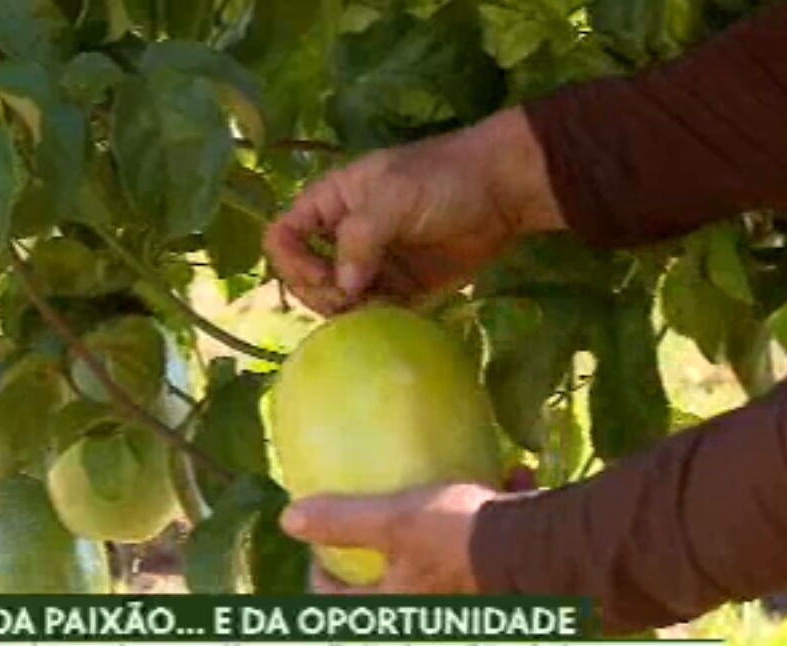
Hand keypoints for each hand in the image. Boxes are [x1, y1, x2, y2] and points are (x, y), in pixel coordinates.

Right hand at [264, 108, 564, 315]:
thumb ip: (360, 238)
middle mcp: (342, 238)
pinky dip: (373, 323)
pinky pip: (370, 315)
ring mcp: (370, 267)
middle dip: (321, 292)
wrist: (504, 193)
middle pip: (304, 277)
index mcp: (330, 205)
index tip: (321, 275)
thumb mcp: (393, 196)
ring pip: (334, 302)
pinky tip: (392, 317)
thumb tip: (342, 287)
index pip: (282, 236)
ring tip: (376, 307)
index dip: (290, 261)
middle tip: (352, 297)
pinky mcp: (399, 291)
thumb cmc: (443, 180)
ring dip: (346, 313)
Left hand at [279, 469, 537, 594]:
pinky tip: (508, 474)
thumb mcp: (392, 520)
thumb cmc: (459, 536)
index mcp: (397, 603)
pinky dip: (495, 506)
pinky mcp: (504, 567)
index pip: (341, 606)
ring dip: (442, 524)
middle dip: (380, 551)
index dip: (321, 577)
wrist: (541, 547)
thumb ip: (342, 520)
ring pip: (444, 557)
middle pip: (391, 585)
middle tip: (372, 515)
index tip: (318, 546)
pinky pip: (490, 538)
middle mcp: (431, 605)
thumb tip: (289, 518)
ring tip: (441, 487)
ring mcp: (468, 588)